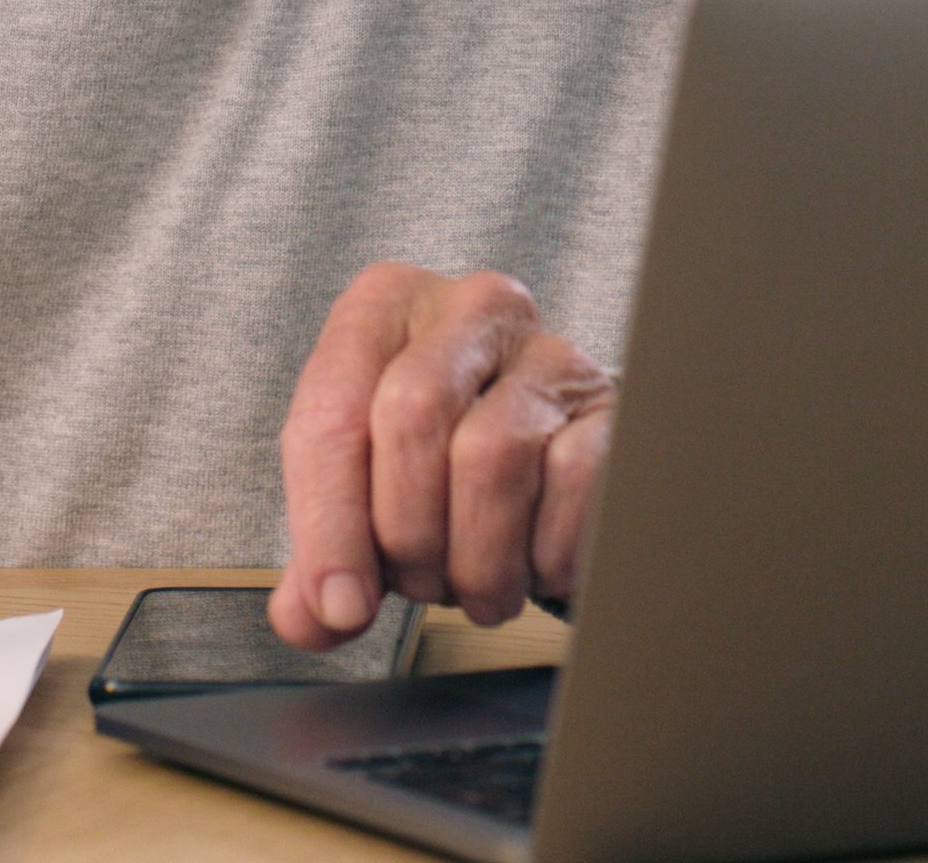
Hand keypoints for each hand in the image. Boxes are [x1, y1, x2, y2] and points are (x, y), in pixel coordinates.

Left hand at [272, 264, 613, 648]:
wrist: (549, 443)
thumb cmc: (440, 458)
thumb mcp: (365, 489)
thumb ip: (325, 554)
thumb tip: (315, 617)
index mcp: (384, 310)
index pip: (330, 412)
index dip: (329, 523)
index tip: (341, 604)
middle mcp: (468, 311)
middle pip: (412, 417)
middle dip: (408, 533)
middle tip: (421, 586)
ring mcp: (549, 351)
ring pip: (492, 454)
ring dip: (478, 557)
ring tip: (477, 586)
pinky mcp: (612, 405)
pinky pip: (573, 481)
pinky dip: (545, 552)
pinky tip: (534, 567)